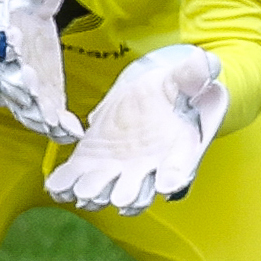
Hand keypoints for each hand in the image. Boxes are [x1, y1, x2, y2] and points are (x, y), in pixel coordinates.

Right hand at [0, 0, 86, 142]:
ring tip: (50, 116)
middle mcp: (10, 61)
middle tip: (31, 82)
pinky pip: (42, 119)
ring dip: (36, 108)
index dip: (5, 30)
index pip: (2, 28)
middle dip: (20, 77)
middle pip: (11, 70)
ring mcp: (21, 86)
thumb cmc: (22, 21)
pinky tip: (71, 132)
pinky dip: (55, 127)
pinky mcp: (37, 104)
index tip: (10, 30)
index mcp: (7, 28)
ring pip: (24, 100)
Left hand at [46, 45, 227, 213]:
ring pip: (106, 190)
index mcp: (176, 151)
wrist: (145, 96)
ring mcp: (117, 169)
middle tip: (119, 197)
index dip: (174, 177)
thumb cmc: (171, 90)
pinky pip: (76, 179)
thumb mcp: (182, 80)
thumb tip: (205, 63)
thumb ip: (192, 76)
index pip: (179, 169)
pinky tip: (55, 187)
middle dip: (128, 194)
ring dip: (95, 194)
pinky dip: (65, 186)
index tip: (168, 185)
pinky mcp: (90, 161)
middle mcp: (147, 169)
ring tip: (84, 194)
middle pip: (139, 190)